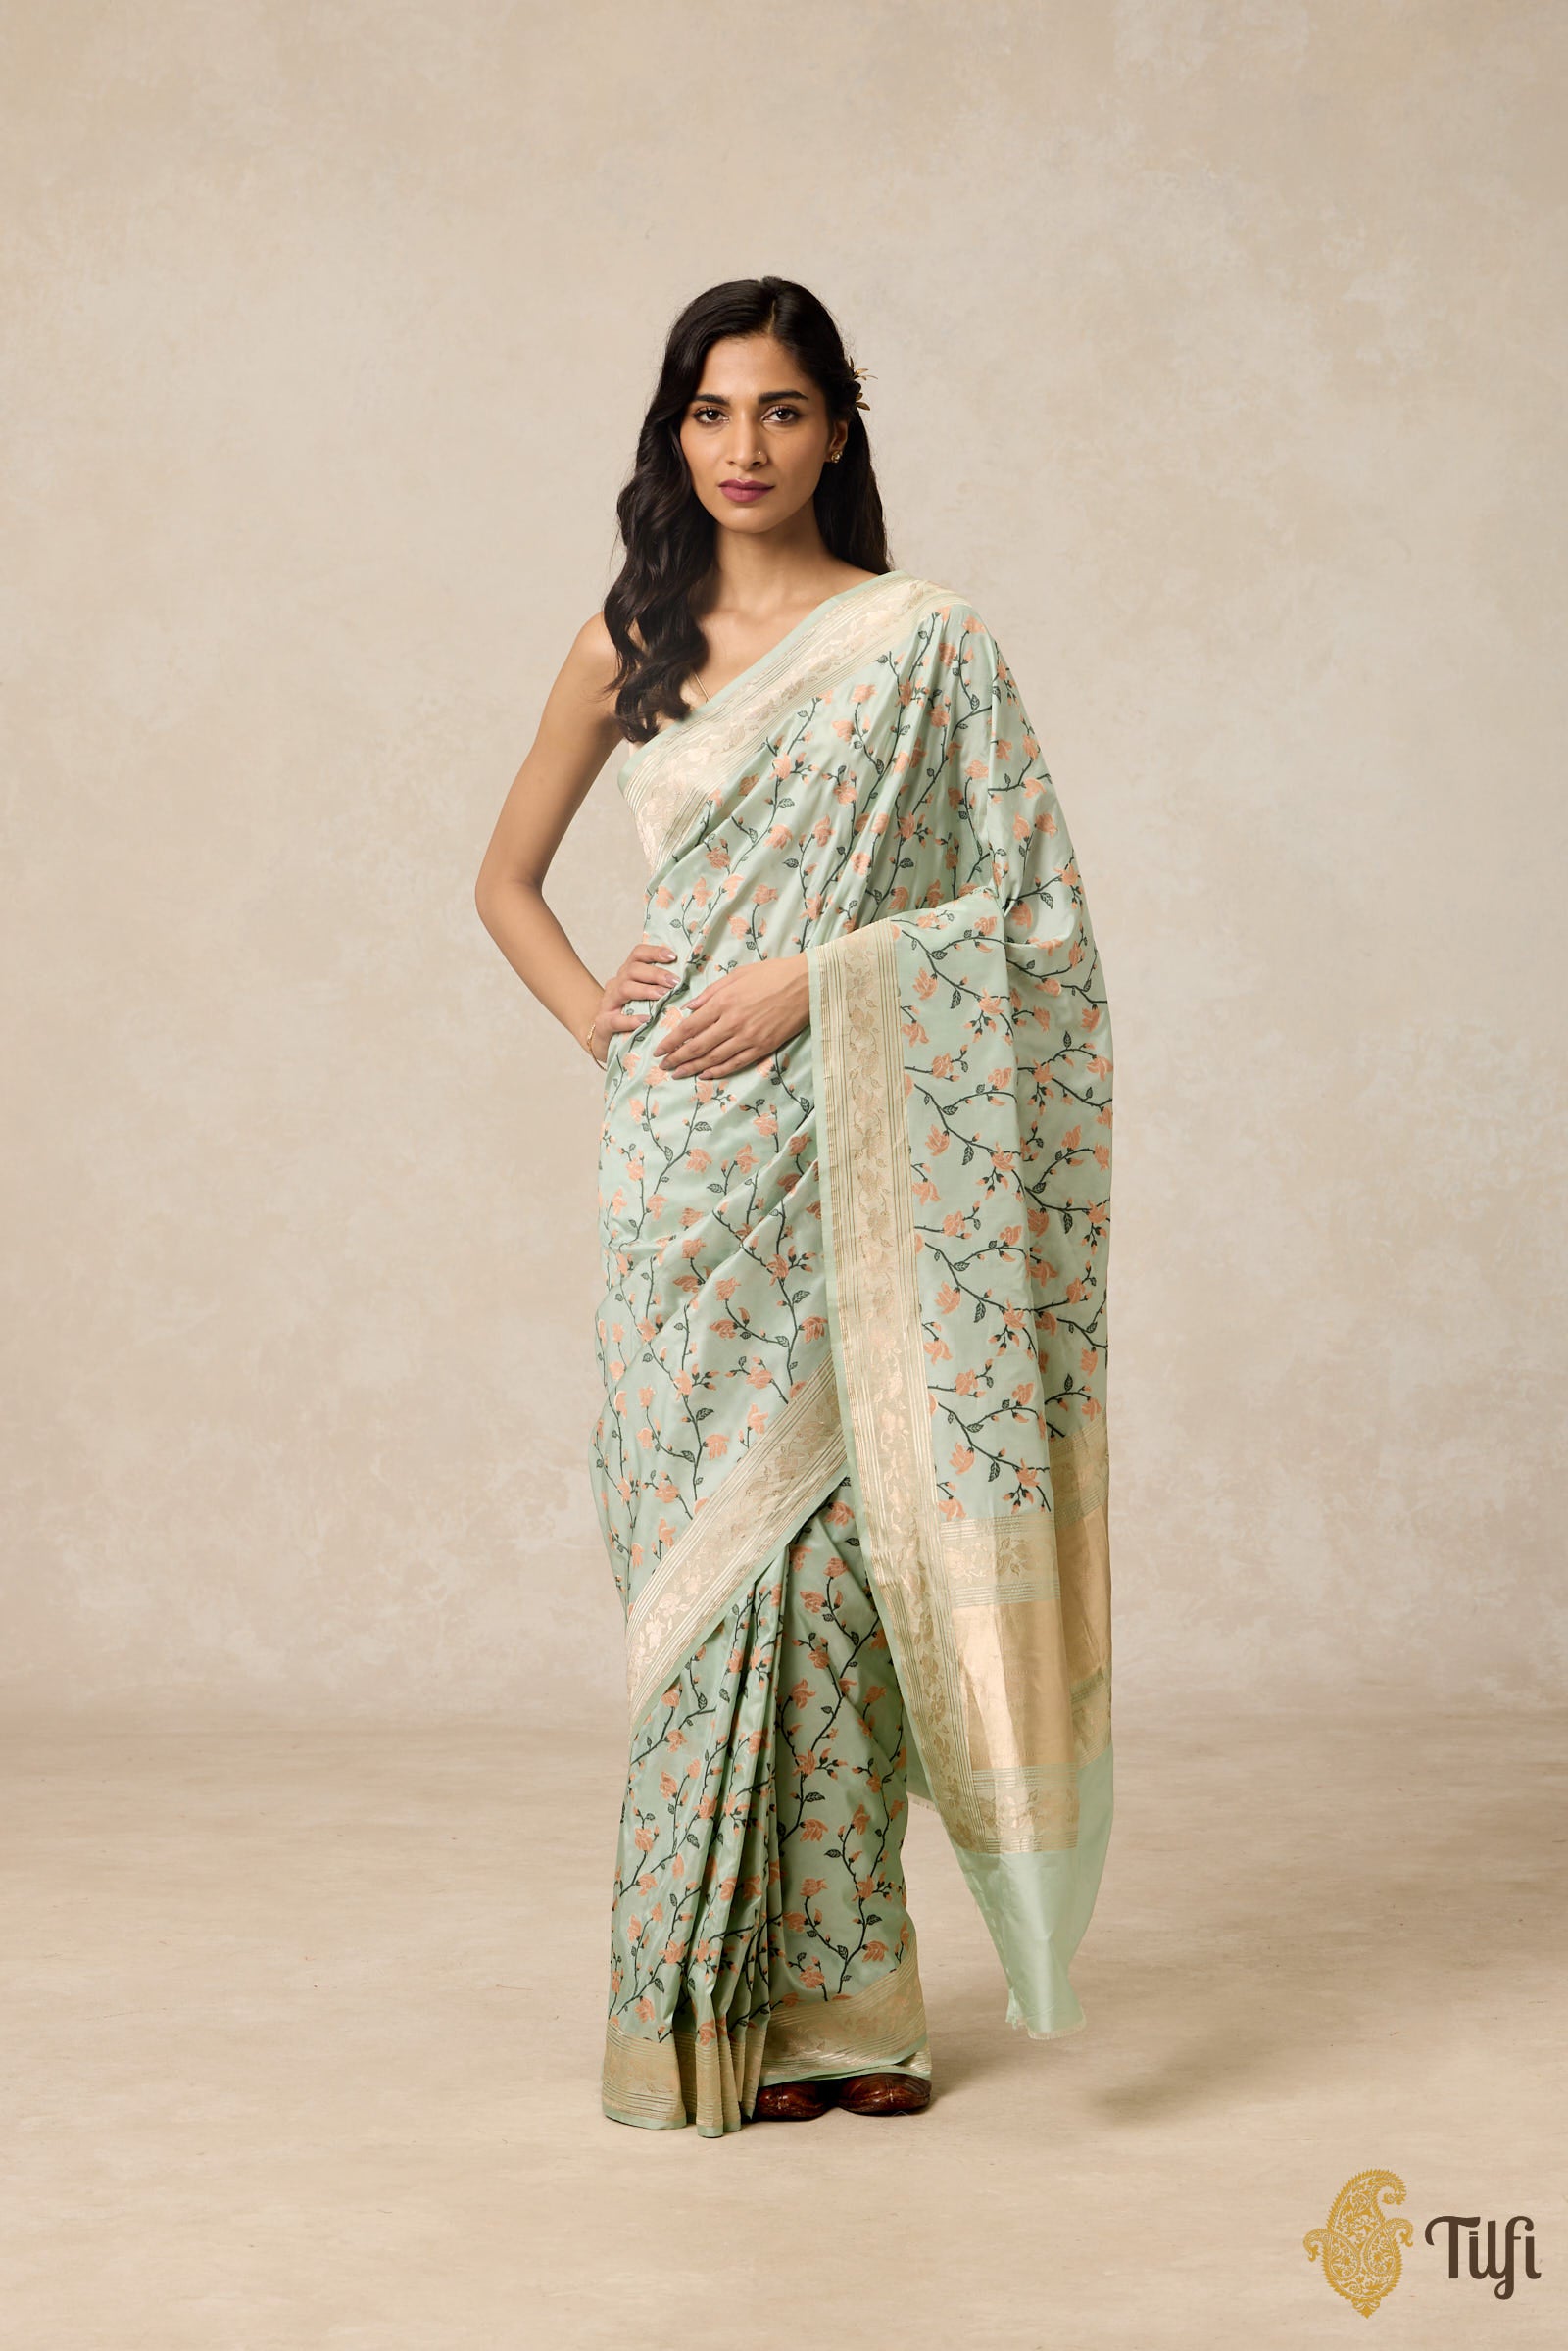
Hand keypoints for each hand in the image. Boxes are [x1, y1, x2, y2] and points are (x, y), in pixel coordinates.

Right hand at [588, 938, 679, 1059]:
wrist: (604, 1039)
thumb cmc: (632, 1016)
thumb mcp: (646, 998)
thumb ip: (661, 987)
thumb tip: (691, 980)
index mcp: (628, 974)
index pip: (638, 954)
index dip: (654, 952)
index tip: (673, 956)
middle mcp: (616, 984)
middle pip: (633, 970)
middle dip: (656, 974)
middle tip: (675, 982)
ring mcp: (608, 1003)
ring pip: (624, 989)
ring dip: (646, 990)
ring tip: (663, 995)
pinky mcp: (603, 1023)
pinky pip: (616, 1019)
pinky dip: (631, 1019)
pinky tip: (646, 1019)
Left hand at [657, 953, 810, 1079]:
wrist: (806, 984)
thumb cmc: (771, 974)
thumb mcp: (736, 975)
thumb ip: (710, 993)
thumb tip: (689, 1008)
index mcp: (723, 1002)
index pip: (689, 1027)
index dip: (671, 1042)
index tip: (659, 1050)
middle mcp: (732, 1023)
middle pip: (697, 1046)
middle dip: (677, 1059)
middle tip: (663, 1067)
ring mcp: (748, 1037)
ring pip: (714, 1058)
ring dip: (693, 1068)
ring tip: (679, 1074)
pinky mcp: (763, 1046)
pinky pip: (736, 1063)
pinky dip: (719, 1071)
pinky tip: (706, 1075)